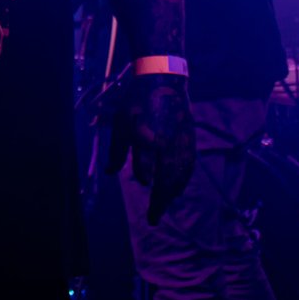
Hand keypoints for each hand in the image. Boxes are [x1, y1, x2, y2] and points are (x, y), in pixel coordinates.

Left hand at [106, 76, 194, 224]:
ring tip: (163, 206)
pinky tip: (177, 189)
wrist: (164, 80)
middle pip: (165, 179)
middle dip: (159, 202)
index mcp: (146, 136)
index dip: (144, 176)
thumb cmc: (137, 102)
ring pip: (178, 175)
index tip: (143, 183)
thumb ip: (117, 151)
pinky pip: (188, 166)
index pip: (146, 165)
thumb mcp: (120, 123)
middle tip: (153, 219)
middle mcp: (165, 143)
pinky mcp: (189, 140)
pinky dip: (183, 180)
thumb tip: (109, 173)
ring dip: (171, 194)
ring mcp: (180, 142)